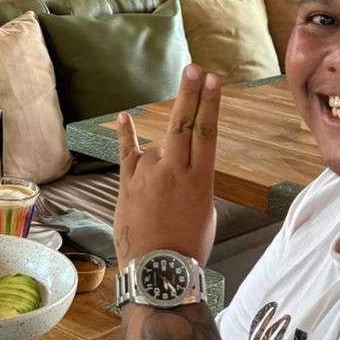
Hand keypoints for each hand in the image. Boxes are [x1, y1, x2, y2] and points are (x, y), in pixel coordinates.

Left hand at [114, 62, 219, 268]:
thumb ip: (194, 181)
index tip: (213, 80)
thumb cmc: (188, 246)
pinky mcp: (127, 184)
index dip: (210, 104)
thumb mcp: (204, 210)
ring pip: (157, 149)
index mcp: (200, 179)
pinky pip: (126, 154)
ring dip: (163, 162)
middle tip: (195, 68)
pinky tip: (125, 116)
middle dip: (190, 94)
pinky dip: (126, 135)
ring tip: (164, 201)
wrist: (157, 271)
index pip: (206, 133)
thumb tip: (182, 167)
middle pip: (183, 124)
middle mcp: (173, 171)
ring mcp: (147, 176)